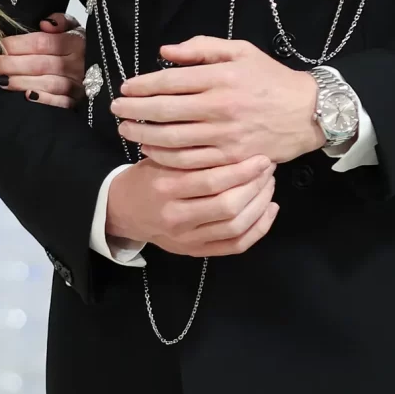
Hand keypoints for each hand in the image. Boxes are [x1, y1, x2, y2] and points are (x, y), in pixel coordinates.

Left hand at [0, 12, 85, 106]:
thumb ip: (61, 21)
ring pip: (48, 83)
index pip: (42, 42)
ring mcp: (79, 84)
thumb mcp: (75, 28)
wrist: (105, 69)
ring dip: (22, 82)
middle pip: (41, 63)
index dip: (18, 45)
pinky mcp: (80, 101)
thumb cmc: (81, 47)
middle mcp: (78, 63)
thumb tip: (45, 23)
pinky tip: (27, 96)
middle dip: (13, 64)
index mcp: (75, 42)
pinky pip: (62, 102)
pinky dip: (45, 100)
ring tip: (1, 81)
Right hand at [105, 156, 278, 258]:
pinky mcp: (196, 251)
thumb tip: (237, 141)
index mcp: (165, 188)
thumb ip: (192, 153)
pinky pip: (235, 246)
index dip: (243, 170)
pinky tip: (269, 209)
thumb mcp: (161, 158)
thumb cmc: (148, 177)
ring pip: (235, 227)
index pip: (212, 181)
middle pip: (227, 206)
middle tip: (268, 169)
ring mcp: (187, 239)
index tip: (261, 157)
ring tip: (269, 185)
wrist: (124, 211)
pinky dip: (258, 229)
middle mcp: (176, 217)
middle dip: (255, 186)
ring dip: (260, 205)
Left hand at [111, 37, 320, 169]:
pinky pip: (189, 161)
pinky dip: (164, 157)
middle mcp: (220, 107)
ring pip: (172, 139)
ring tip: (126, 131)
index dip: (142, 86)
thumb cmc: (271, 80)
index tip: (125, 89)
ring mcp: (225, 136)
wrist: (307, 113)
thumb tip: (166, 52)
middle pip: (164, 111)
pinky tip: (151, 150)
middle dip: (134, 111)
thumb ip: (202, 49)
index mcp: (221, 77)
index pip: (170, 81)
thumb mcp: (241, 51)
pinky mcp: (230, 158)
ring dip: (143, 135)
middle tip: (116, 111)